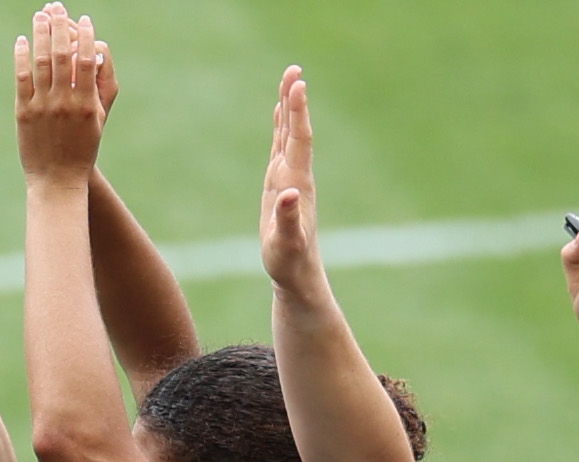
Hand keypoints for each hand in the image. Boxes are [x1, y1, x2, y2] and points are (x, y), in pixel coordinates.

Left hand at [13, 7, 111, 182]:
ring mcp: (42, 106)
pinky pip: (21, 79)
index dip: (85, 36)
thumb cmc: (83, 147)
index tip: (84, 19)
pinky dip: (21, 57)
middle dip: (59, 27)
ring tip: (40, 16)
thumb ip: (100, 86)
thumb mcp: (99, 117)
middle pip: (60, 54)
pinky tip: (22, 40)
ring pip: (40, 62)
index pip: (87, 59)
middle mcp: (64, 102)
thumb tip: (98, 54)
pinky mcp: (23, 113)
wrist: (57, 179)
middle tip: (57, 7)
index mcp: (86, 102)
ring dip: (39, 35)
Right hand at [261, 66, 326, 296]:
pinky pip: (281, 148)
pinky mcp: (282, 186)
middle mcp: (296, 176)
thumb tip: (288, 194)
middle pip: (296, 131)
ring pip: (289, 136)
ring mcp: (289, 180)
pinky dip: (281, 127)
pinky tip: (280, 114)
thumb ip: (287, 219)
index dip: (298, 113)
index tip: (297, 85)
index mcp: (296, 184)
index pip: (298, 141)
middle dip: (294, 101)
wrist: (298, 273)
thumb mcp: (286, 244)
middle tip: (294, 69)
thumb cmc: (289, 262)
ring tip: (289, 81)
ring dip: (289, 108)